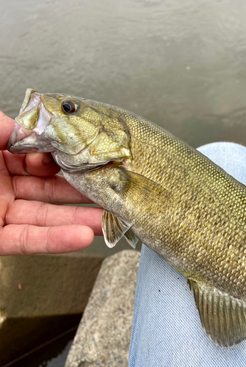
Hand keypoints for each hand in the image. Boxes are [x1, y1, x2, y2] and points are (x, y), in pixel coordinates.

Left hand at [0, 111, 102, 254]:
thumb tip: (31, 124)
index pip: (39, 159)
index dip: (61, 159)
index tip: (83, 157)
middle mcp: (3, 187)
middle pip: (52, 189)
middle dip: (85, 191)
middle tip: (113, 189)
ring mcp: (2, 214)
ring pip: (48, 217)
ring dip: (81, 220)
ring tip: (113, 219)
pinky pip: (29, 241)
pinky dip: (56, 241)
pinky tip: (83, 237)